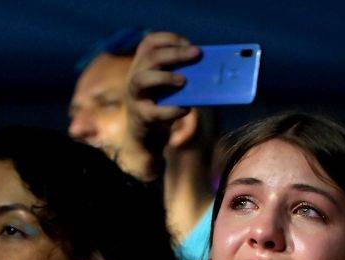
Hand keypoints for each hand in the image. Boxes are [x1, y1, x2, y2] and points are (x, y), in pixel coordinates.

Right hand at [120, 32, 201, 179]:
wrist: (147, 135)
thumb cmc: (163, 105)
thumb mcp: (169, 86)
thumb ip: (181, 74)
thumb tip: (209, 67)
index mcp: (142, 65)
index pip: (150, 42)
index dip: (169, 39)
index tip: (189, 44)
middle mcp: (134, 76)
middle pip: (150, 57)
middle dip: (175, 53)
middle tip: (197, 54)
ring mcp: (135, 97)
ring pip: (142, 79)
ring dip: (165, 77)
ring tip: (184, 81)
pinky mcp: (141, 117)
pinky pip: (154, 112)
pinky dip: (172, 110)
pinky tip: (186, 108)